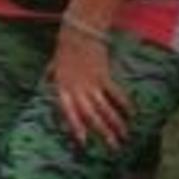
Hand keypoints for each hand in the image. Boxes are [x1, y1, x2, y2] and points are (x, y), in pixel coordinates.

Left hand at [49, 26, 129, 147]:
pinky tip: (132, 113)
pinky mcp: (104, 76)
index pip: (69, 112)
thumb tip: (46, 79)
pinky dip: (124, 103)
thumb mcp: (54, 63)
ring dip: (116, 123)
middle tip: (113, 147)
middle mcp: (77, 89)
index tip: (83, 142)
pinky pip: (115, 93)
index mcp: (63, 88)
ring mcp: (91, 83)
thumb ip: (51, 74)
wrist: (79, 30)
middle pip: (91, 116)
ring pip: (105, 108)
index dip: (76, 127)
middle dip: (103, 133)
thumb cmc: (65, 46)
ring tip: (125, 136)